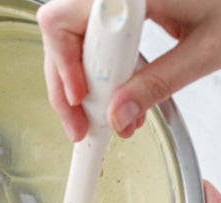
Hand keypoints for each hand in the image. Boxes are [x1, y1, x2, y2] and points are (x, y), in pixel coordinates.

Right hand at [38, 0, 220, 140]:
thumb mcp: (205, 48)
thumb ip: (159, 82)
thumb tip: (118, 115)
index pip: (63, 19)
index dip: (63, 63)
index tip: (80, 100)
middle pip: (61, 34)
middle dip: (66, 86)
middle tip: (83, 126)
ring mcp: (121, 0)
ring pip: (73, 42)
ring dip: (83, 86)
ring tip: (103, 121)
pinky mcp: (126, 9)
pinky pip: (95, 41)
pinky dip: (102, 75)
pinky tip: (118, 100)